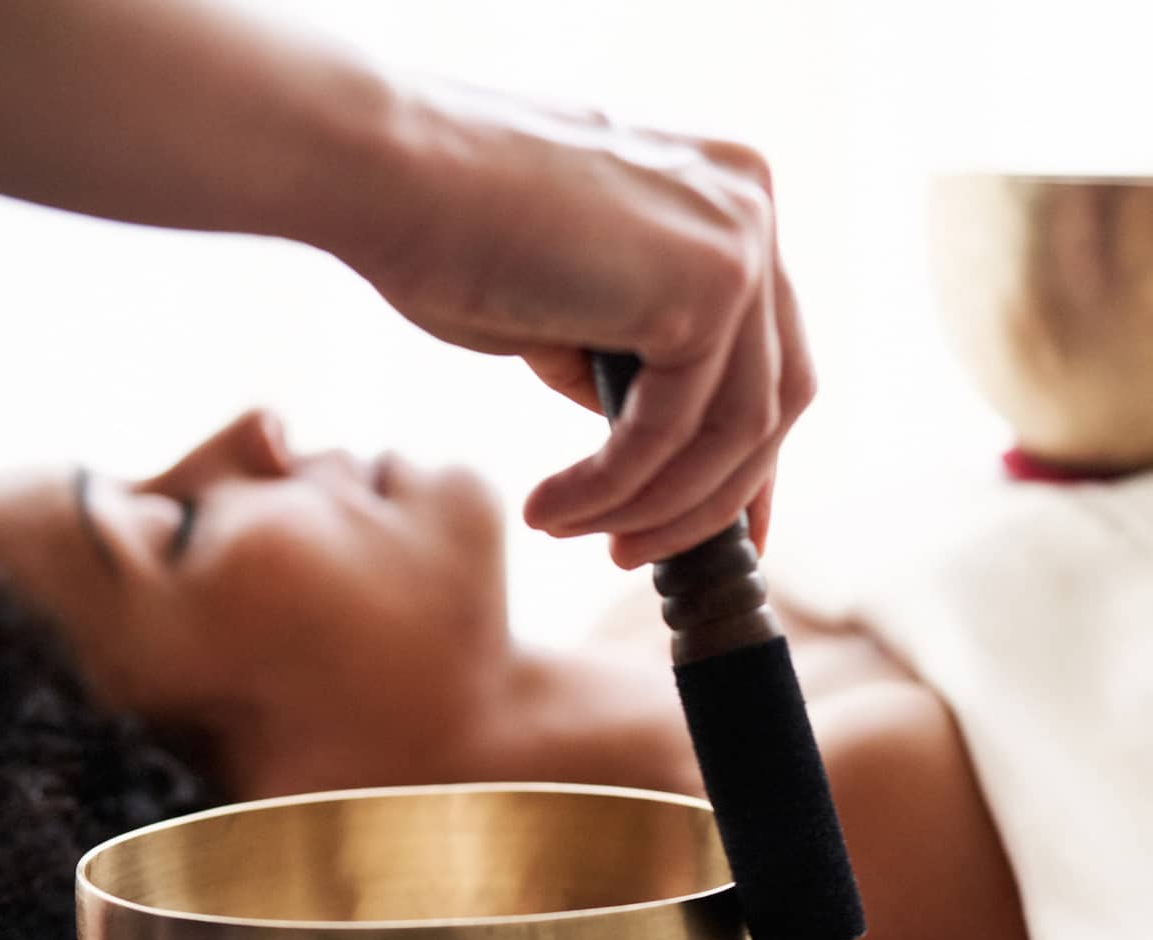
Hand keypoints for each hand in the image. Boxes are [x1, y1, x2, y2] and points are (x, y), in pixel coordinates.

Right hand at [351, 80, 814, 567]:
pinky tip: (550, 510)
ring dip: (656, 507)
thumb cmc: (444, 231)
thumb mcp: (566, 308)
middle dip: (710, 500)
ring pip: (737, 431)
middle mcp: (750, 206)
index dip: (746, 465)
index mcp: (725, 201)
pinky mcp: (707, 283)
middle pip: (774, 402)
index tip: (720, 538)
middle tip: (632, 555)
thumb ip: (627, 361)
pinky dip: (612, 489)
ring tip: (579, 537)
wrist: (377, 171)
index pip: (767, 361)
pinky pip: (672, 432)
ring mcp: (739, 240)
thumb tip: (653, 445)